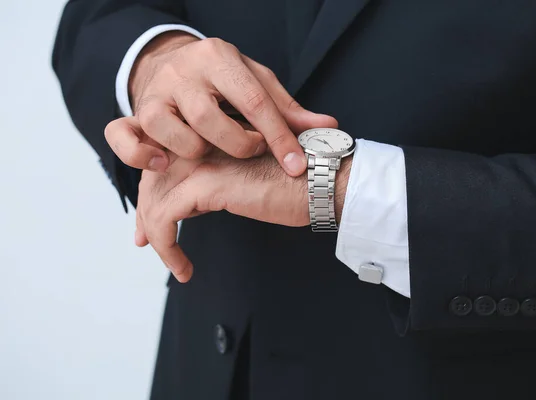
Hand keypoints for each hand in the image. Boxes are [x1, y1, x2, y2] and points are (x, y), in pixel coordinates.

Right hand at [104, 32, 336, 175]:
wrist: (175, 62)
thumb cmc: (225, 80)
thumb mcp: (258, 84)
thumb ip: (289, 109)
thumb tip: (329, 127)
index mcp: (221, 58)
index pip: (254, 100)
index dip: (278, 137)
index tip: (295, 165)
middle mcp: (184, 72)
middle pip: (208, 117)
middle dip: (235, 144)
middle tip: (248, 151)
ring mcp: (155, 92)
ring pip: (166, 128)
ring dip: (193, 151)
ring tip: (208, 153)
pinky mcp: (134, 112)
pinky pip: (122, 136)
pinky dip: (139, 156)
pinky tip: (163, 165)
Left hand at [136, 141, 351, 282]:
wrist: (322, 179)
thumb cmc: (296, 181)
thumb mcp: (247, 177)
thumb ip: (219, 182)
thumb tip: (195, 204)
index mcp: (210, 136)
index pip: (165, 160)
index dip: (154, 190)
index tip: (151, 220)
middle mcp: (199, 142)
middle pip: (153, 178)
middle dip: (146, 212)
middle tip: (146, 241)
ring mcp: (200, 160)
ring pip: (154, 198)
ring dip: (156, 234)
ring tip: (173, 261)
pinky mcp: (206, 183)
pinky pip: (165, 217)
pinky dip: (168, 247)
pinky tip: (183, 267)